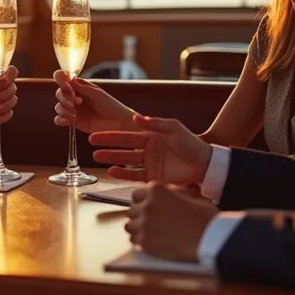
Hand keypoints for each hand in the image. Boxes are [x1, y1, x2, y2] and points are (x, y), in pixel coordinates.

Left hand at [0, 66, 18, 131]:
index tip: (6, 82)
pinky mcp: (3, 112)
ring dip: (6, 105)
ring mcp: (3, 101)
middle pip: (14, 87)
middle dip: (7, 93)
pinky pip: (10, 113)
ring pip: (14, 100)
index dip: (11, 75)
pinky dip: (4, 115)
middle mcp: (1, 89)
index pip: (11, 72)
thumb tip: (8, 78)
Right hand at [52, 71, 138, 133]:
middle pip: (59, 93)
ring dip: (64, 110)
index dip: (61, 82)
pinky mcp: (72, 121)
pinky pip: (59, 119)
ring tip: (75, 114)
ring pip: (58, 107)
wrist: (116, 123)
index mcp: (79, 86)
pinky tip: (72, 120)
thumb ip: (81, 87)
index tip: (68, 89)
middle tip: (75, 103)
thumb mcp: (96, 93)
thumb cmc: (110, 105)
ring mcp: (72, 109)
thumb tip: (68, 77)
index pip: (63, 79)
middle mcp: (74, 96)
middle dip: (64, 98)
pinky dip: (62, 120)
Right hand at [90, 114, 211, 184]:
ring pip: (126, 160)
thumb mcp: (174, 128)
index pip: (127, 134)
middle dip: (107, 145)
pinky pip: (134, 175)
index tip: (96, 133)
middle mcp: (147, 149)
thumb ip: (154, 123)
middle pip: (123, 147)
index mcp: (151, 135)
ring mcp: (149, 163)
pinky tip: (111, 170)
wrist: (204, 164)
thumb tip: (135, 118)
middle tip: (90, 143)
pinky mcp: (153, 177)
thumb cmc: (191, 143)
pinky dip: (122, 173)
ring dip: (111, 158)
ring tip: (96, 157)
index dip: (111, 134)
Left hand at [126, 182, 218, 261]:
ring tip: (150, 231)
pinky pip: (133, 240)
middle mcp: (147, 205)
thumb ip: (173, 192)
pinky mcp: (145, 242)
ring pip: (130, 225)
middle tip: (152, 220)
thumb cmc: (204, 217)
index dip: (143, 201)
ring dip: (138, 227)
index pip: (137, 194)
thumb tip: (169, 192)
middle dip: (141, 214)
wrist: (209, 238)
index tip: (148, 206)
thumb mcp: (190, 195)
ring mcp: (144, 225)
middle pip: (132, 210)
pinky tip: (150, 241)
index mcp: (156, 190)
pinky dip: (140, 240)